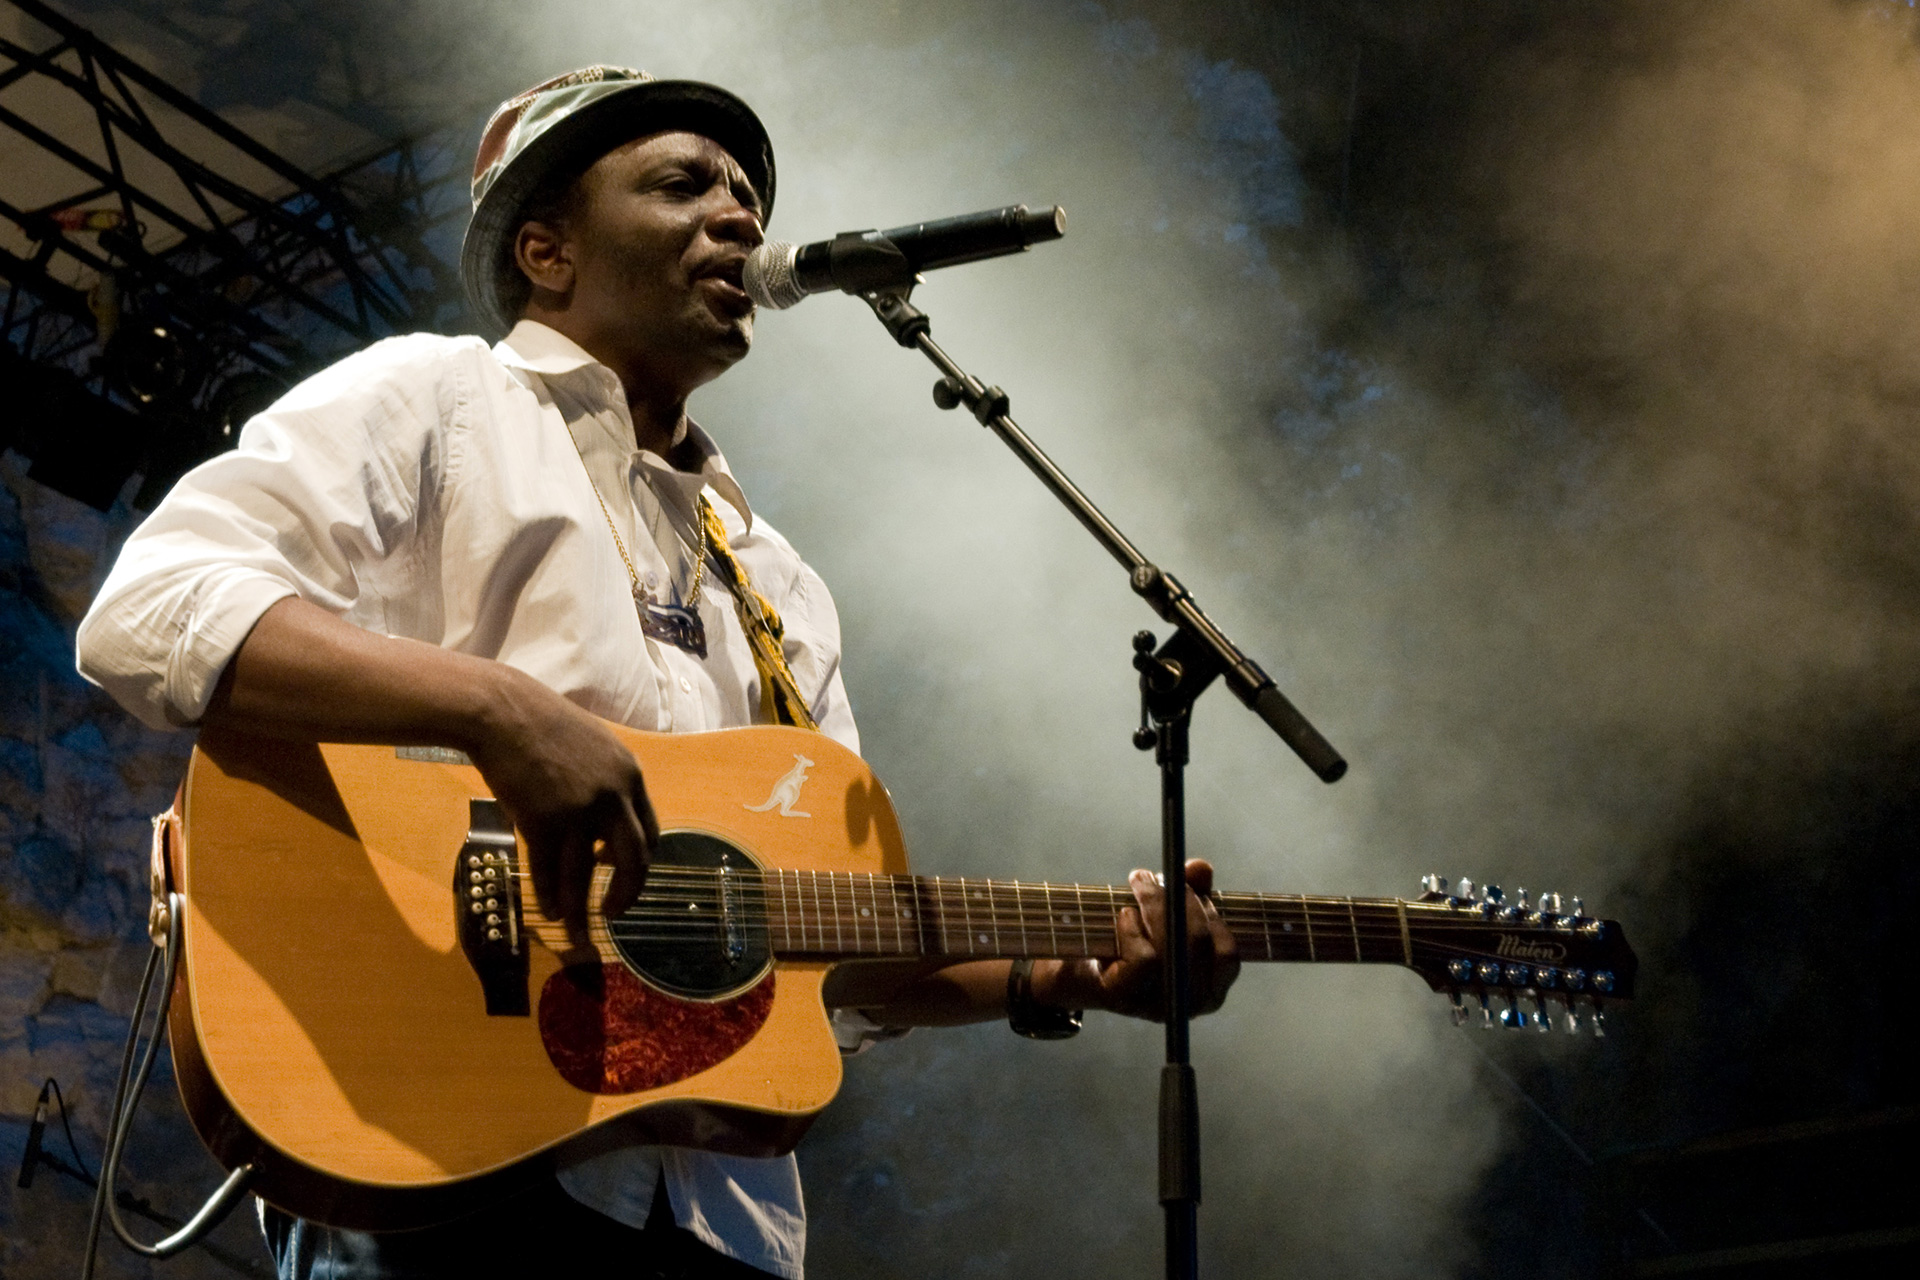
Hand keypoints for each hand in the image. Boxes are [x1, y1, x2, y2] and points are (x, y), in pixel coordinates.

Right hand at [469, 669, 657, 953]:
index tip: (620, 875)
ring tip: (578, 935)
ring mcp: (578, 810)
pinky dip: (550, 896)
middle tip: (613, 914)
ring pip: (586, 875)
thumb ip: (608, 783)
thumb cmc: (542, 725)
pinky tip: (551, 912)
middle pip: (633, 860)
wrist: (501, 711)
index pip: (650, 832)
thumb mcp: (594, 747)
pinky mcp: (543, 821)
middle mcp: (612, 796)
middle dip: (626, 893)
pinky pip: (549, 871)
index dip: (638, 861)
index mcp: (630, 776)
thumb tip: (607, 827)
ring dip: (582, 911)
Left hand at [1040, 859, 1240, 1019]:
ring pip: (1171, 947)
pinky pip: (1144, 958)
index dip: (1210, 913)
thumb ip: (1190, 891)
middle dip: (1178, 899)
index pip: (1227, 952)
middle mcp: (1193, 1004)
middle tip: (1155, 877)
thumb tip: (1201, 867)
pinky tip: (1124, 916)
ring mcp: (1160, 1005)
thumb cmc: (1134, 941)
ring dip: (1154, 905)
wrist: (1083, 971)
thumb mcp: (1167, 914)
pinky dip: (1133, 928)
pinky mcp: (1127, 999)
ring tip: (1139, 885)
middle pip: (1198, 943)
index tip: (1188, 886)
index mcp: (1212, 988)